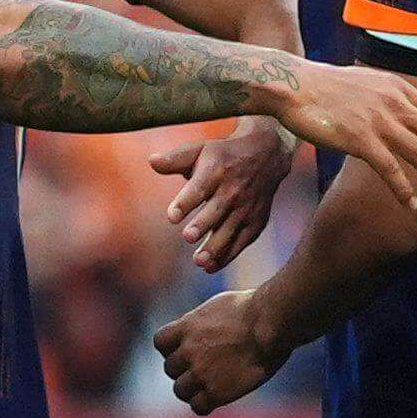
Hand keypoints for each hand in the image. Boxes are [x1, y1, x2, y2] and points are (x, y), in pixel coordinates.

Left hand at [151, 116, 297, 269]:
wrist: (265, 156)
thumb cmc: (222, 156)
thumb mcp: (199, 150)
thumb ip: (175, 159)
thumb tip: (152, 161)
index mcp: (216, 170)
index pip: (200, 187)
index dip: (186, 201)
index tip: (172, 216)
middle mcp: (233, 190)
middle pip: (216, 210)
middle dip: (203, 224)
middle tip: (188, 237)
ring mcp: (246, 208)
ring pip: (230, 230)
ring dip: (215, 246)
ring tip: (199, 261)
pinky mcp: (256, 222)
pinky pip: (241, 242)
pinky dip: (227, 256)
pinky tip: (210, 267)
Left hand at [153, 288, 285, 414]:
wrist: (271, 324)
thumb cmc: (253, 309)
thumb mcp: (219, 305)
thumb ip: (202, 321)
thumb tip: (198, 328)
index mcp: (187, 326)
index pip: (160, 343)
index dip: (172, 348)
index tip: (187, 349)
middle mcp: (189, 350)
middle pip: (170, 369)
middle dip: (184, 369)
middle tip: (206, 368)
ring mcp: (201, 372)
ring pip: (180, 390)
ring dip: (192, 389)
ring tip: (211, 385)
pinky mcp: (217, 391)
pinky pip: (198, 407)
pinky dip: (205, 404)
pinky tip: (217, 398)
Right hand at [264, 63, 416, 204]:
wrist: (293, 86)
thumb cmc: (325, 88)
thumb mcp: (366, 85)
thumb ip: (389, 98)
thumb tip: (405, 115)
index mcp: (399, 89)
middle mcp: (394, 102)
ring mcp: (378, 120)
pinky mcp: (359, 138)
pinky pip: (390, 168)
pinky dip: (404, 189)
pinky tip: (412, 205)